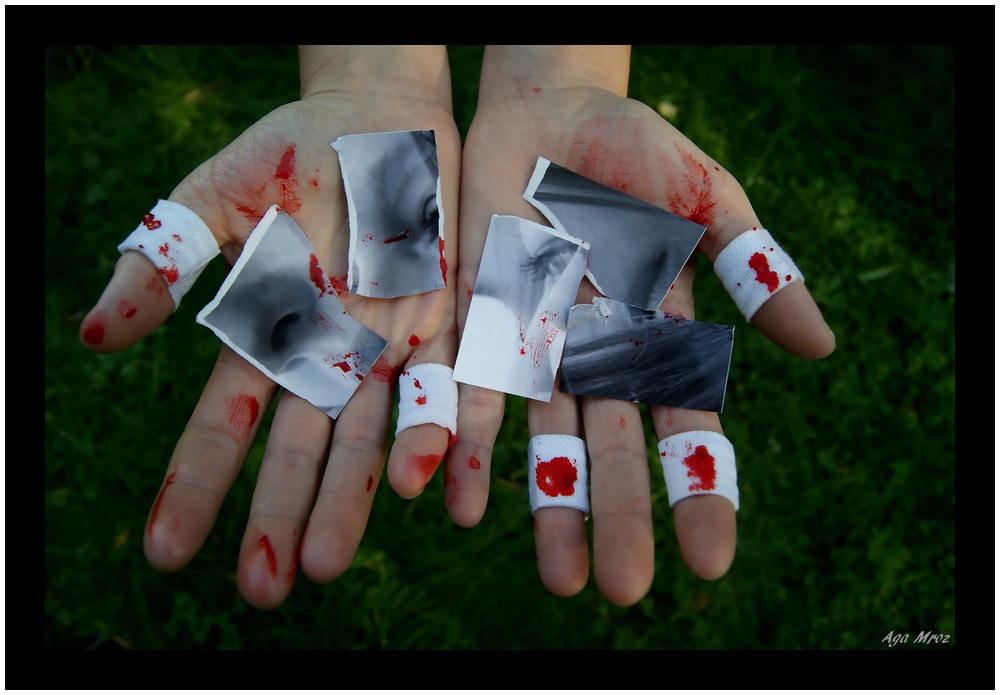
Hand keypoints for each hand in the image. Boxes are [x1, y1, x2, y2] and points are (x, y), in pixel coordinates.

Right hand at [79, 46, 461, 608]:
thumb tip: (95, 337)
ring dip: (351, 498)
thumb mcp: (214, 197)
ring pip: (369, 436)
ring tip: (327, 563)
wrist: (379, 117)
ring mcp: (388, 344)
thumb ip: (162, 258)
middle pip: (300, 448)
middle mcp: (328, 354)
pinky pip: (445, 387)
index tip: (163, 548)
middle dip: (278, 515)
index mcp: (267, 333)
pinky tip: (427, 488)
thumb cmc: (291, 152)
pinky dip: (438, 435)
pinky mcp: (446, 321)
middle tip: (261, 589)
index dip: (196, 483)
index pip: (226, 423)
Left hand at [445, 46, 834, 605]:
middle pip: (610, 447)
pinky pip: (470, 387)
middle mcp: (598, 354)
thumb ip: (753, 265)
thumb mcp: (704, 199)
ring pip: (540, 436)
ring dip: (545, 503)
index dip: (699, 491)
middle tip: (621, 589)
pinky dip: (465, 440)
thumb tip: (821, 346)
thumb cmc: (636, 151)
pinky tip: (460, 502)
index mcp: (659, 335)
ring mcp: (537, 340)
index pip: (686, 427)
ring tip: (557, 578)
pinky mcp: (478, 317)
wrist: (546, 111)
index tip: (710, 559)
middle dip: (616, 515)